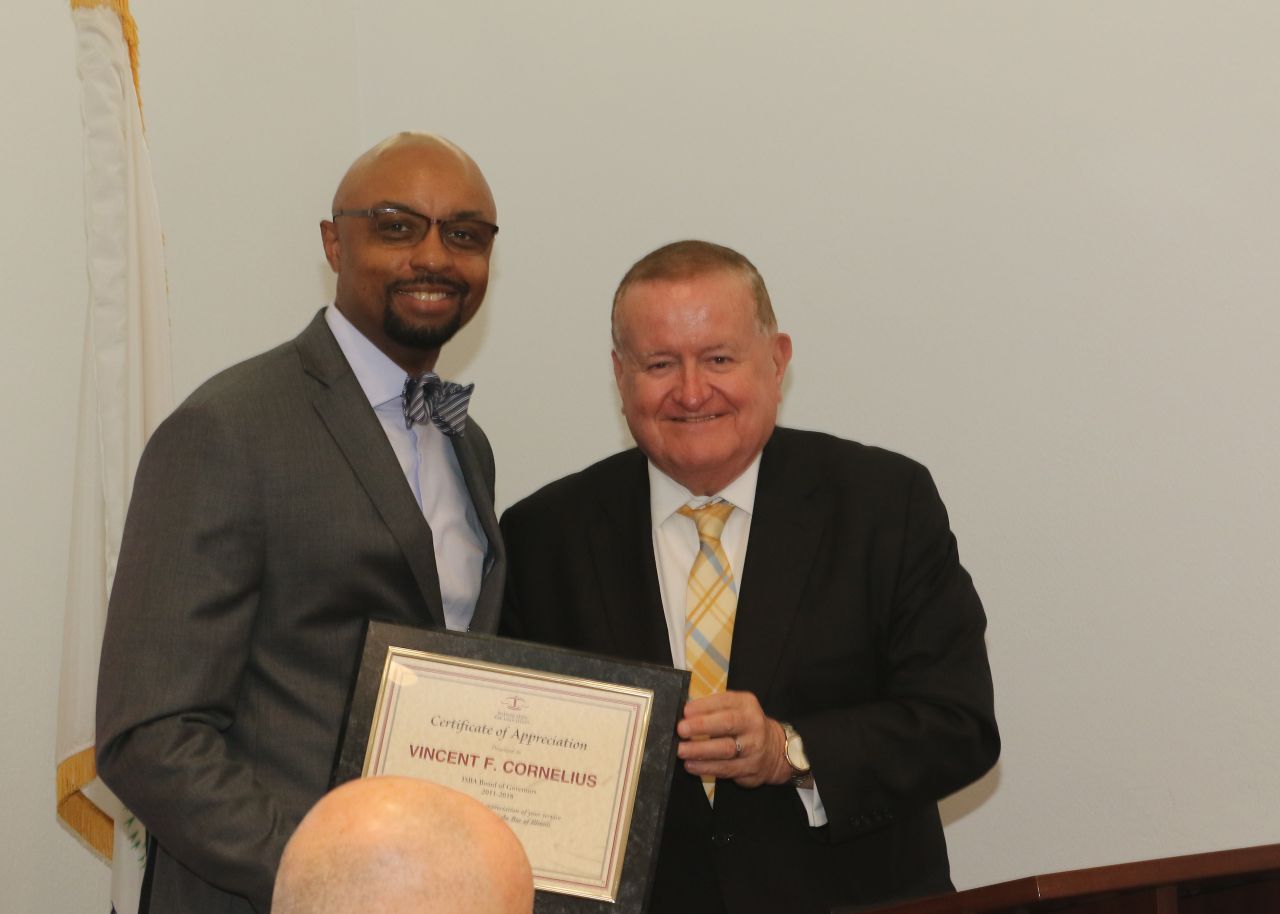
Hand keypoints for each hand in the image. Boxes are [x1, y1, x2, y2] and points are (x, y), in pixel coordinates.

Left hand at [676, 690, 792, 787]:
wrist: (774, 749)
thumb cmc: (744, 726)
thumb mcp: (735, 709)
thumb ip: (713, 709)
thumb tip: (684, 715)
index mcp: (746, 704)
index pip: (724, 701)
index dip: (704, 706)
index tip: (685, 711)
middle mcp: (753, 723)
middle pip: (727, 723)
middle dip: (702, 726)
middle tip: (681, 730)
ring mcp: (753, 746)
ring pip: (725, 749)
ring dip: (700, 750)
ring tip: (681, 750)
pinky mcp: (751, 767)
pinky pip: (726, 768)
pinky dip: (706, 767)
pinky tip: (691, 765)